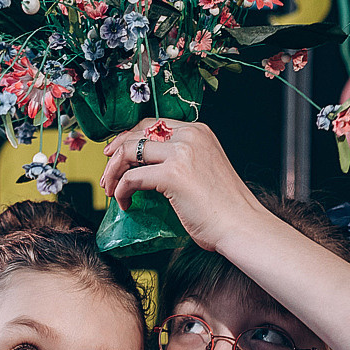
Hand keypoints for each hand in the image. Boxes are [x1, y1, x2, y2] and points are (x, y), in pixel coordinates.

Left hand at [98, 121, 262, 251]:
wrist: (242, 225)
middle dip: (115, 153)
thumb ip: (182, 161)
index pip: (152, 124)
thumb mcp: (204, 170)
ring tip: (111, 190)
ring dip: (113, 172)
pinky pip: (132, 178)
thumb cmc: (225, 209)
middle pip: (136, 134)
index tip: (115, 153)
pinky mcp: (172, 174)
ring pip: (129, 151)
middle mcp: (189, 136)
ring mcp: (181, 153)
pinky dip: (121, 191)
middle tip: (107, 175)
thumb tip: (150, 170)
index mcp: (198, 132)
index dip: (129, 138)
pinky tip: (125, 203)